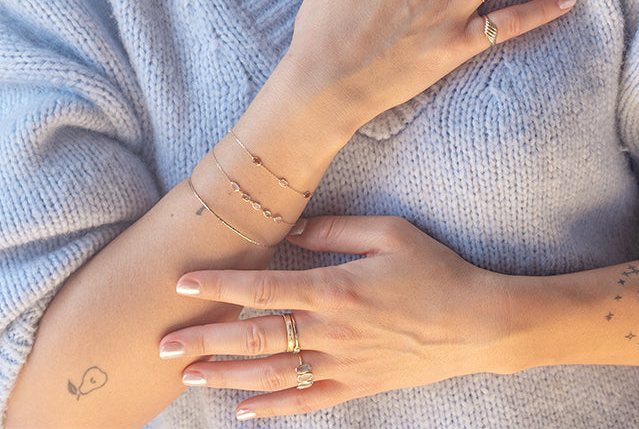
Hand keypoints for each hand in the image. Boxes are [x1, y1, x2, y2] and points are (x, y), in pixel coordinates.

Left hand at [160, 216, 507, 416]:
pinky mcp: (356, 386)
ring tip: (187, 376)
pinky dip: (271, 409)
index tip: (181, 285)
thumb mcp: (389, 232)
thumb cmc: (433, 269)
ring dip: (225, 376)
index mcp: (337, 287)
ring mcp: (343, 364)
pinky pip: (306, 403)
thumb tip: (292, 228)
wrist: (476, 323)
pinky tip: (239, 410)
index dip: (220, 285)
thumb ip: (337, 229)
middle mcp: (332, 331)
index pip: (264, 287)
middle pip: (256, 337)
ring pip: (272, 374)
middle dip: (206, 339)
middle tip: (162, 345)